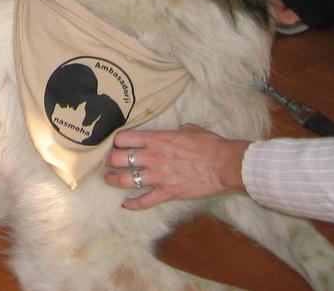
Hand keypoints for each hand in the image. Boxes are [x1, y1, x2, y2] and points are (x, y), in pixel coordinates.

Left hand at [104, 124, 249, 209]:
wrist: (224, 164)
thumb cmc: (209, 144)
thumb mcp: (190, 129)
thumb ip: (178, 130)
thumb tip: (179, 130)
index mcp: (156, 139)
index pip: (123, 138)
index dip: (116, 141)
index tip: (116, 144)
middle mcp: (152, 157)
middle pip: (118, 159)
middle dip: (110, 161)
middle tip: (110, 163)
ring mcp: (158, 176)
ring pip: (125, 180)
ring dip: (113, 181)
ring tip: (109, 180)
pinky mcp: (167, 192)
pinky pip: (144, 201)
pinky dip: (132, 204)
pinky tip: (126, 204)